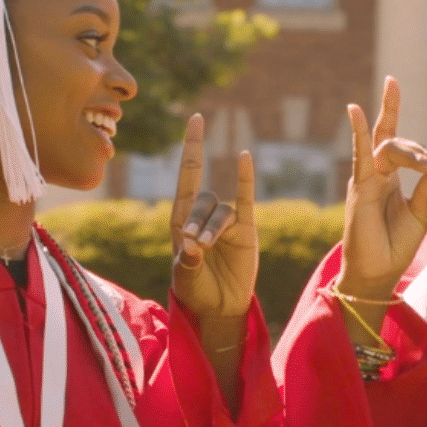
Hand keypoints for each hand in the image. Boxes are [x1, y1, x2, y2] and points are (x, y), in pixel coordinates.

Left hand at [169, 113, 257, 321]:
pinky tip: (244, 158)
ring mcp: (226, 221)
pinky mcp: (246, 230)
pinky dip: (245, 180)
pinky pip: (246, 200)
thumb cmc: (195, 291)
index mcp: (180, 220)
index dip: (191, 147)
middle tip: (195, 244)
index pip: (187, 176)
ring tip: (206, 248)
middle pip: (202, 200)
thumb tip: (192, 243)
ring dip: (214, 227)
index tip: (197, 119)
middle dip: (197, 219)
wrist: (219, 307)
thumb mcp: (184, 278)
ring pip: (221, 211)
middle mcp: (202, 215)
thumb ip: (187, 261)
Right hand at [337, 76, 426, 299]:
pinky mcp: (360, 188)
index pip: (404, 146)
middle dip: (419, 147)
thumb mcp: (420, 211)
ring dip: (412, 152)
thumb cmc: (397, 245)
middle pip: (395, 140)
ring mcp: (366, 179)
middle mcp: (376, 173)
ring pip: (388, 148)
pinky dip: (359, 132)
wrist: (379, 273)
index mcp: (390, 178)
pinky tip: (355, 110)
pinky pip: (361, 156)